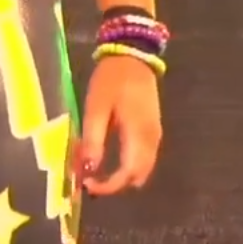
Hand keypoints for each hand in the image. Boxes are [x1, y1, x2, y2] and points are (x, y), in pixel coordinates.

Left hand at [78, 54, 162, 195]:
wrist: (133, 56)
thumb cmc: (112, 80)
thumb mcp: (96, 108)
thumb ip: (93, 140)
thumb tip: (88, 170)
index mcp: (138, 135)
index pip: (127, 174)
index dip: (108, 186)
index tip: (87, 185)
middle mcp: (151, 140)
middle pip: (137, 176)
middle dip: (114, 183)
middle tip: (89, 178)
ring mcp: (155, 135)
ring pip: (142, 169)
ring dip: (121, 175)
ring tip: (95, 167)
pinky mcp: (153, 130)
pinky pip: (144, 158)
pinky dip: (128, 164)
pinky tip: (109, 155)